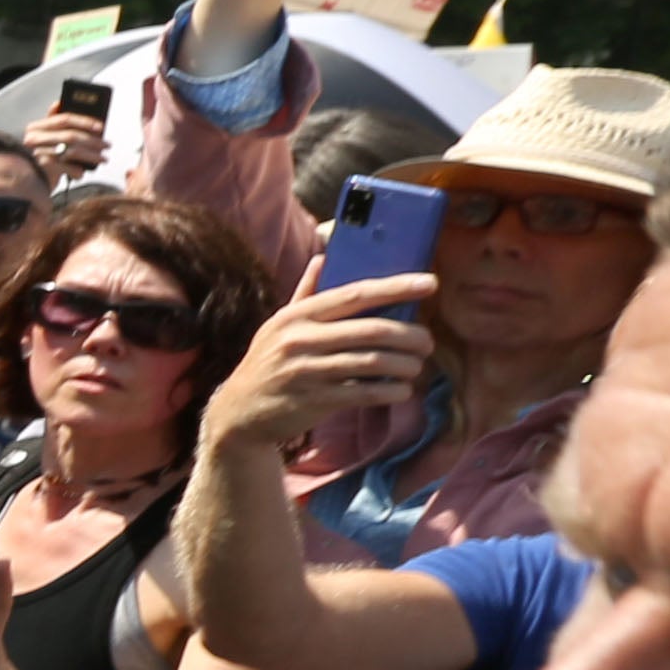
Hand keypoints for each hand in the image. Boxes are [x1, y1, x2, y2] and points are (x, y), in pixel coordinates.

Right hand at [21, 106, 107, 183]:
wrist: (27, 183)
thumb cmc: (42, 158)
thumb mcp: (48, 139)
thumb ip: (57, 125)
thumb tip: (66, 107)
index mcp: (35, 127)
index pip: (64, 119)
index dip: (84, 122)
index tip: (100, 127)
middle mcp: (33, 138)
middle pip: (70, 135)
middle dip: (92, 140)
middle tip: (107, 145)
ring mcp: (36, 152)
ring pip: (71, 151)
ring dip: (91, 155)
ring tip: (103, 159)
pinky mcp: (41, 168)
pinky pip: (67, 167)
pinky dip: (78, 170)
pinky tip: (82, 173)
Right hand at [205, 275, 438, 457]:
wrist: (240, 412)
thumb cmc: (268, 363)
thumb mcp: (279, 326)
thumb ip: (305, 294)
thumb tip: (323, 257)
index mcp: (296, 316)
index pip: (354, 294)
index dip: (395, 287)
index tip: (429, 283)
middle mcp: (300, 339)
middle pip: (372, 330)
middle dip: (410, 336)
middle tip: (426, 342)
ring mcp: (306, 371)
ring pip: (373, 362)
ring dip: (405, 365)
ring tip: (416, 367)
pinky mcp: (313, 400)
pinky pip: (365, 392)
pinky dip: (391, 391)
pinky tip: (402, 390)